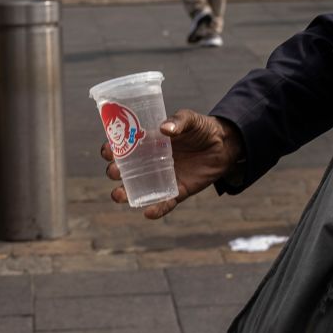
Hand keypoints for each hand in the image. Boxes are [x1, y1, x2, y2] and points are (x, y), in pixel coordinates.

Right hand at [101, 109, 244, 219]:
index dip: (110, 149)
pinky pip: (165, 203)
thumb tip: (165, 129)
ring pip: (137, 189)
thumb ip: (178, 121)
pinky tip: (148, 213)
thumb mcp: (190, 119)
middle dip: (114, 172)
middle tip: (115, 172)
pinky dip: (156, 209)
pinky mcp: (178, 190)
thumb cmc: (202, 128)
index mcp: (147, 143)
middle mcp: (149, 162)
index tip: (107, 150)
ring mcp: (162, 178)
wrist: (225, 144)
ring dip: (125, 194)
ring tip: (119, 196)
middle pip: (124, 170)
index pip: (122, 147)